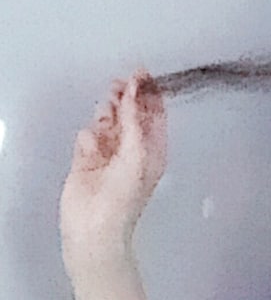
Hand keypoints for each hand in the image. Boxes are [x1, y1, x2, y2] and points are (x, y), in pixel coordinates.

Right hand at [60, 67, 166, 272]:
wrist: (95, 227)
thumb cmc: (124, 196)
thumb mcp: (137, 152)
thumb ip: (135, 119)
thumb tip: (137, 89)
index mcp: (153, 148)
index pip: (154, 113)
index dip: (149, 92)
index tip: (142, 72)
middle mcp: (133, 149)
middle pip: (130, 114)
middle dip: (126, 97)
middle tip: (119, 83)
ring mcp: (109, 155)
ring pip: (108, 123)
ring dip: (107, 114)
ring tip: (106, 108)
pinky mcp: (86, 162)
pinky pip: (87, 138)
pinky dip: (88, 137)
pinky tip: (90, 145)